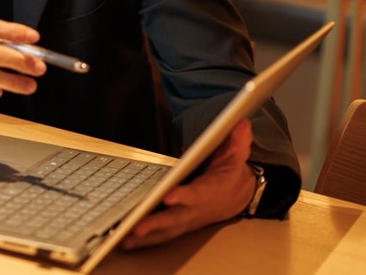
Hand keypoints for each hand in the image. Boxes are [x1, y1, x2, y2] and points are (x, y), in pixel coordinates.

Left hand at [120, 119, 256, 249]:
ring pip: (166, 230)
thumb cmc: (230, 173)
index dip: (184, 196)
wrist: (237, 195)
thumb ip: (237, 140)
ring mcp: (187, 219)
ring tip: (124, 239)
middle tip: (137, 226)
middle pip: (175, 218)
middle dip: (156, 223)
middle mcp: (196, 209)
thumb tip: (241, 123)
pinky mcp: (179, 225)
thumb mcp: (237, 154)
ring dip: (146, 236)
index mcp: (210, 191)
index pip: (197, 194)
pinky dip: (144, 240)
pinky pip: (161, 235)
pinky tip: (125, 243)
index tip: (169, 196)